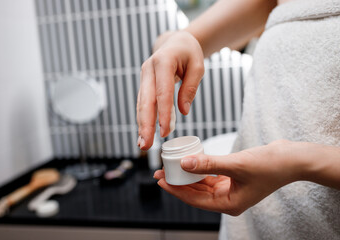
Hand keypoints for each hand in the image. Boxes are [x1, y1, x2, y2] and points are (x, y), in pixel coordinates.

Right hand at [136, 31, 204, 149]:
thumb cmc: (189, 53)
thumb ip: (190, 88)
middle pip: (146, 101)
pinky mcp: (145, 84)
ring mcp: (144, 77)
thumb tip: (183, 111)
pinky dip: (144, 119)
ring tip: (143, 144)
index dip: (163, 113)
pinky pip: (143, 103)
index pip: (162, 92)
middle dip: (145, 124)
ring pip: (141, 104)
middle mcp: (148, 69)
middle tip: (146, 145)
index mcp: (163, 62)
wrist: (176, 42)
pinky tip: (144, 133)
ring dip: (141, 125)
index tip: (165, 132)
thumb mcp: (198, 66)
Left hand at [154, 140, 299, 214]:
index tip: (162, 180)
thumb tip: (184, 163)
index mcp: (230, 204)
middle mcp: (229, 200)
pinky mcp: (233, 179)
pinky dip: (200, 171)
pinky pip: (211, 177)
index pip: (195, 200)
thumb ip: (209, 164)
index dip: (177, 191)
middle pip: (196, 193)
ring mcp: (231, 190)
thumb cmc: (270, 165)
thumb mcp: (237, 164)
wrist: (292, 158)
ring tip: (172, 167)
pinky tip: (190, 163)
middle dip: (179, 183)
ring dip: (188, 176)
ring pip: (202, 185)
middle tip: (161, 172)